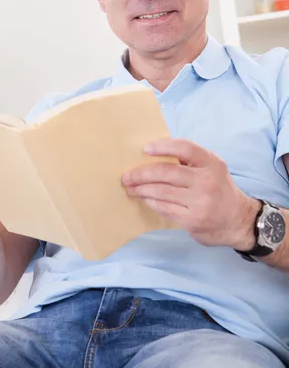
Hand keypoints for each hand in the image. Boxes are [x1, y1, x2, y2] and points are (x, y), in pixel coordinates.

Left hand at [122, 138, 258, 249]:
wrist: (239, 221)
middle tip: (127, 176)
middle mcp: (207, 181)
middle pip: (166, 172)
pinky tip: (144, 198)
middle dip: (141, 173)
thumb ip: (191, 160)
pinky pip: (164, 208)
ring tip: (131, 187)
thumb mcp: (213, 168)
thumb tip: (156, 153)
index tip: (145, 148)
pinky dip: (150, 201)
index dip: (164, 146)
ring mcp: (200, 202)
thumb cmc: (219, 189)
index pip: (185, 148)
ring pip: (161, 192)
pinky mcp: (192, 220)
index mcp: (212, 163)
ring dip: (141, 189)